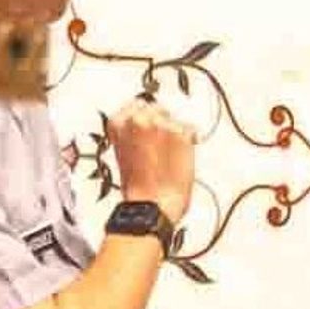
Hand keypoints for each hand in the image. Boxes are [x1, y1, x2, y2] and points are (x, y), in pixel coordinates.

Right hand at [106, 98, 196, 226]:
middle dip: (162, 123)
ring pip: (175, 119)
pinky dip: (191, 141)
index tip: (150, 126)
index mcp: (118, 123)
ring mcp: (161, 124)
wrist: (152, 203)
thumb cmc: (138, 188)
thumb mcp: (123, 153)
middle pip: (157, 108)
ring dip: (176, 133)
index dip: (145, 117)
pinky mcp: (181, 133)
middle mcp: (138, 119)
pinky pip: (191, 129)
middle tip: (164, 145)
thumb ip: (132, 135)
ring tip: (171, 155)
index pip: (136, 105)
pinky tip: (182, 157)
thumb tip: (146, 129)